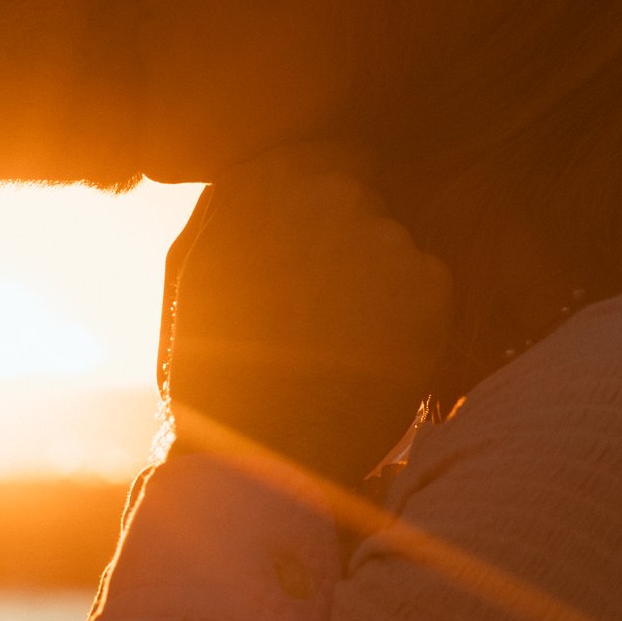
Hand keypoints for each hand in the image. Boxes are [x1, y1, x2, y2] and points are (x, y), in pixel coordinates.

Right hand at [161, 145, 451, 490]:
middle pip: (370, 196)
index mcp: (260, 178)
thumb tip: (272, 165)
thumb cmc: (212, 371)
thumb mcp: (190, 269)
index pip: (330, 158)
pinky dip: (413, 320)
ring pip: (399, 243)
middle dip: (354, 241)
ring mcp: (382, 234)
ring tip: (341, 343)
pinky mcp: (430, 282)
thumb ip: (232, 202)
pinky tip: (369, 360)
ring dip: (382, 281)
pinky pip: (431, 285)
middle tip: (324, 309)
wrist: (259, 463)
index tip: (319, 250)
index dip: (329, 204)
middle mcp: (325, 190)